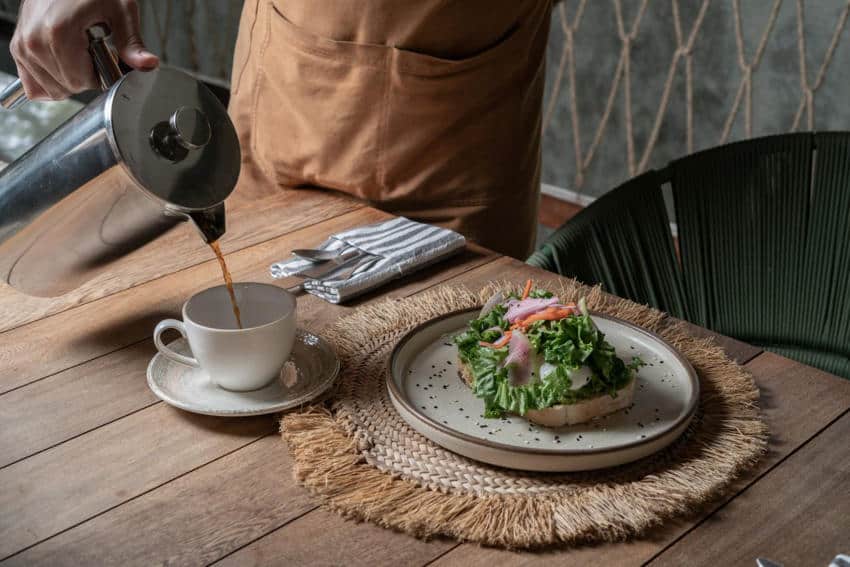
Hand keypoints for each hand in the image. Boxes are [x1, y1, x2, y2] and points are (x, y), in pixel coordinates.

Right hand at [10, 0, 158, 99]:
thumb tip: (148, 64)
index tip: (104, 57)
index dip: (100, 76)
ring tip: (77, 52)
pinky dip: (51, 81)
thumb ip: (131, 43)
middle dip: (86, 77)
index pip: (80, 82)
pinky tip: (64, 65)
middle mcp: (34, 41)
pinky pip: (33, 85)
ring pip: (51, 90)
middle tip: (91, 51)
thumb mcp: (120, 10)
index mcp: (58, 33)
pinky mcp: (17, 49)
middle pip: (67, 87)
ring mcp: (23, 46)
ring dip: (69, 79)